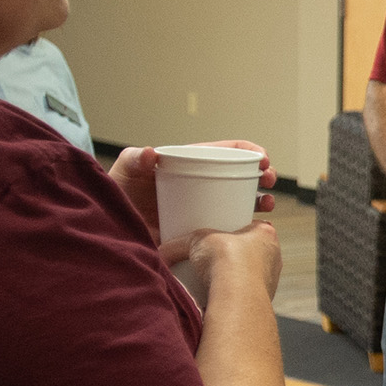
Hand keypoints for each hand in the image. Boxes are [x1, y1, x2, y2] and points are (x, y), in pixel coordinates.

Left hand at [111, 140, 276, 232]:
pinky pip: (232, 228)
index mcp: (189, 165)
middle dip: (262, 175)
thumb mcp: (123, 174)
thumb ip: (133, 160)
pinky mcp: (204, 234)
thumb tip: (151, 153)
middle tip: (270, 180)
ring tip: (268, 205)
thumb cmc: (117, 198)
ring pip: (241, 202)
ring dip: (262, 200)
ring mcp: (204, 210)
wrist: (115, 233)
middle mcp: (201, 187)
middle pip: (239, 176)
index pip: (224, 153)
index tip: (262, 158)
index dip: (248, 152)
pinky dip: (249, 228)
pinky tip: (257, 229)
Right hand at [163, 219, 282, 300]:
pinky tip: (222, 296)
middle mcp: (274, 257)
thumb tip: (161, 253)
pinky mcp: (264, 301)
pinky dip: (237, 294)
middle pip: (253, 252)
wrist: (237, 295)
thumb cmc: (226, 259)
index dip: (238, 230)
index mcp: (266, 234)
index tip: (223, 235)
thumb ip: (177, 245)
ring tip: (215, 279)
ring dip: (237, 277)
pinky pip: (249, 294)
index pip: (254, 227)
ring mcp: (271, 281)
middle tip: (215, 258)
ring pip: (253, 275)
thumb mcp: (197, 241)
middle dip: (236, 255)